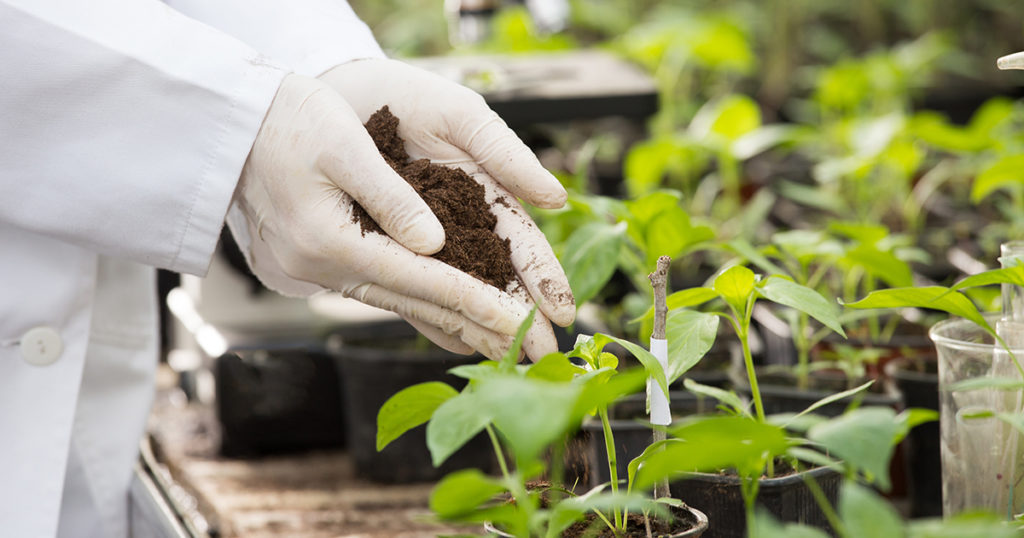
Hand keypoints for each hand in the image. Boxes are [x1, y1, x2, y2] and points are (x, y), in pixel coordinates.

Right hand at [235, 74, 545, 359]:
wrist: (225, 128)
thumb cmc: (285, 121)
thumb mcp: (341, 146)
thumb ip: (390, 197)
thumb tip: (435, 245)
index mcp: (331, 242)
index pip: (424, 283)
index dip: (481, 305)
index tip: (526, 326)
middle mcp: (323, 270)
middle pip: (418, 306)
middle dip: (481, 329)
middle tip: (533, 351)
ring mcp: (316, 274)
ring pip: (401, 305)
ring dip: (455, 324)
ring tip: (505, 345)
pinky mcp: (316, 268)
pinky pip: (382, 293)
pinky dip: (421, 307)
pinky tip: (451, 325)